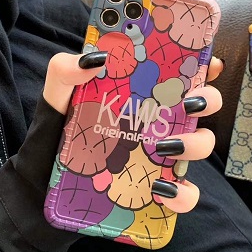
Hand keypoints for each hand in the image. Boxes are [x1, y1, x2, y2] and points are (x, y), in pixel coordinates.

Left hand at [43, 52, 222, 213]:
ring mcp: (162, 156)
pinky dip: (183, 193)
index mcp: (142, 97)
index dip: (202, 65)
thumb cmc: (54, 140)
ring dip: (195, 143)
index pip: (180, 76)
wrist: (43, 188)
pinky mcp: (158, 188)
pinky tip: (160, 189)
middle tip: (188, 102)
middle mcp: (159, 123)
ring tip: (164, 147)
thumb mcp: (55, 103)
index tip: (209, 62)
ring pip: (202, 144)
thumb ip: (65, 73)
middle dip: (207, 100)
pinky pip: (186, 193)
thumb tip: (95, 58)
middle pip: (202, 106)